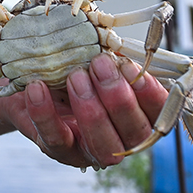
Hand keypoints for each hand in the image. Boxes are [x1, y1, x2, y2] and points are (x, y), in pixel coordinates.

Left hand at [7, 53, 168, 168]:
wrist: (33, 84)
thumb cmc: (75, 69)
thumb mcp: (95, 60)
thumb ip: (111, 57)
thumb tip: (114, 41)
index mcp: (141, 115)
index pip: (159, 112)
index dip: (149, 92)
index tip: (128, 65)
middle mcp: (122, 140)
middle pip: (134, 132)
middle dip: (118, 97)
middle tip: (99, 64)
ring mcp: (91, 150)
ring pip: (102, 144)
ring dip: (90, 108)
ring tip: (74, 76)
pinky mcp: (59, 151)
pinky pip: (55, 139)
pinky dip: (45, 112)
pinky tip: (37, 88)